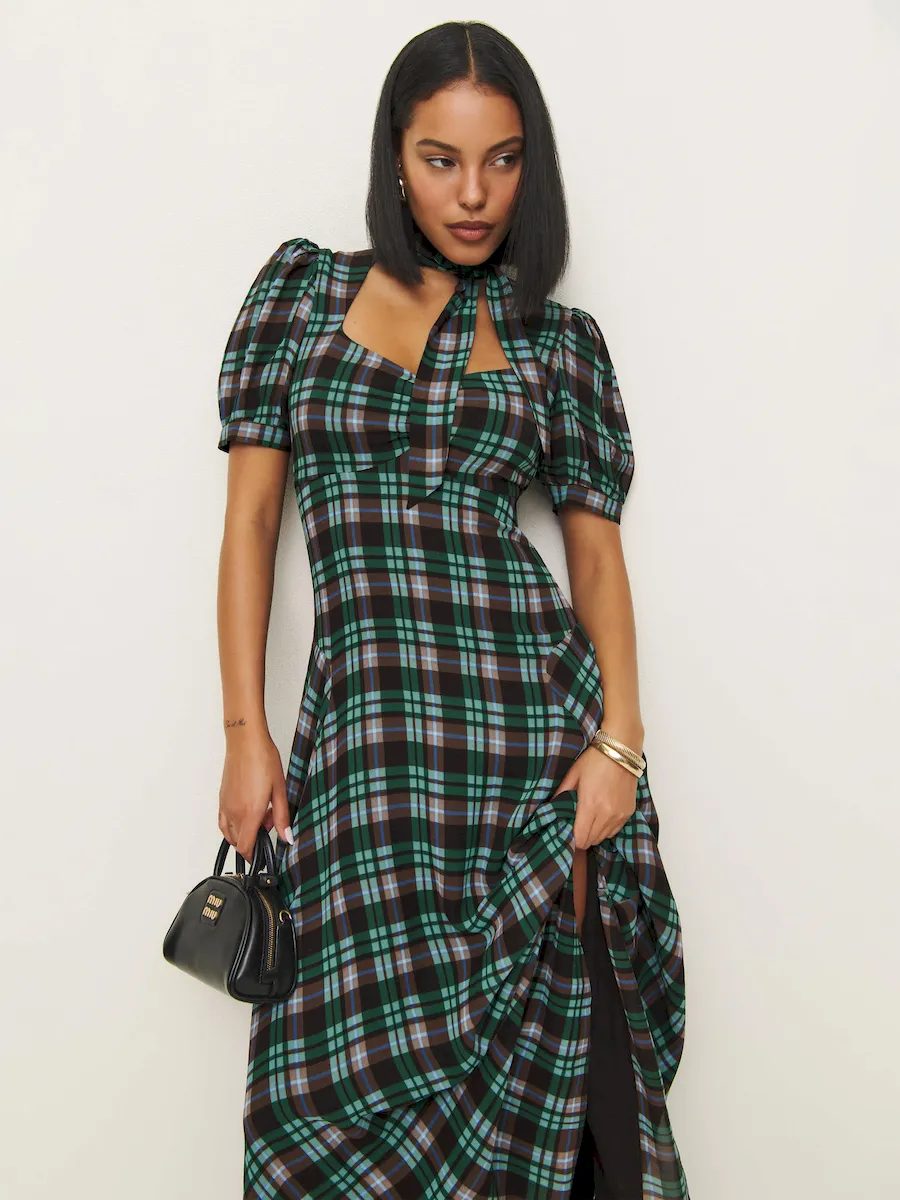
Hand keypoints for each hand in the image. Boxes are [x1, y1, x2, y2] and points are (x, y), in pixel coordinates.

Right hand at [218, 734, 292, 863]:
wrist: (246, 742)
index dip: (253, 856)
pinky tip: (246, 811)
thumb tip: (287, 837)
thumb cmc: (263, 760)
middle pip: (238, 842)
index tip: (263, 854)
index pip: (246, 847)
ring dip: (243, 832)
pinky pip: (223, 821)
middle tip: (269, 822)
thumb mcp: (280, 790)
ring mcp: (225, 806)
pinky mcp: (221, 798)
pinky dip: (233, 825)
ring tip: (260, 814)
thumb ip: (282, 817)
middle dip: (253, 840)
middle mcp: (234, 812)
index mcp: (249, 813)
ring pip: (229, 833)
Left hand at [552, 744, 636, 848]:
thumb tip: (551, 807)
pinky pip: (615, 830)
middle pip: (591, 841)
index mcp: (590, 805)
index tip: (568, 831)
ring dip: (594, 833)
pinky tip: (601, 816)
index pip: (580, 838)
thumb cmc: (594, 760)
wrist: (621, 750)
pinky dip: (606, 828)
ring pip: (603, 838)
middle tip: (576, 825)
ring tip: (589, 820)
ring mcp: (620, 814)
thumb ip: (562, 793)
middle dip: (582, 837)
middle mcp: (606, 814)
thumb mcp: (573, 774)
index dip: (572, 839)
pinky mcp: (629, 812)